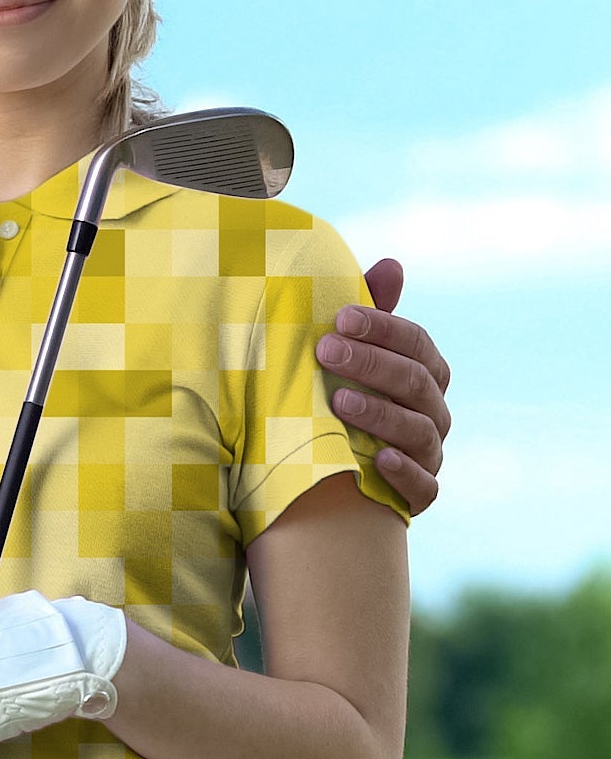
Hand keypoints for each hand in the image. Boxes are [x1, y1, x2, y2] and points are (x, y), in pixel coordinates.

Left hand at [316, 258, 450, 515]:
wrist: (331, 467)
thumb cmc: (343, 394)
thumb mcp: (351, 353)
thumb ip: (371, 313)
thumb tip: (392, 264)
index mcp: (424, 372)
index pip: (416, 343)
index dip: (383, 328)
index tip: (339, 317)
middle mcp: (433, 411)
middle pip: (415, 382)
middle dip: (371, 364)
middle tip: (325, 351)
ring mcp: (429, 453)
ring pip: (419, 431)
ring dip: (380, 414)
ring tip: (338, 401)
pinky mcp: (419, 494)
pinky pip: (424, 487)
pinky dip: (404, 473)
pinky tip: (377, 459)